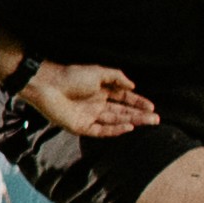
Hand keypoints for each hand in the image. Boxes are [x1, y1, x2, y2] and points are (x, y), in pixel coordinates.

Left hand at [22, 55, 161, 139]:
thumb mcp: (98, 72)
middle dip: (139, 115)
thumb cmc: (71, 75)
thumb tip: (133, 86)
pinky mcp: (81, 127)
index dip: (138, 102)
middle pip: (122, 111)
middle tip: (156, 119)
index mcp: (101, 90)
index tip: (152, 106)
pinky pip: (101, 130)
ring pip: (115, 120)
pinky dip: (115, 130)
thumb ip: (117, 77)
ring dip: (132, 121)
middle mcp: (97, 104)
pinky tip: (129, 127)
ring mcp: (89, 116)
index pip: (124, 98)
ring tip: (149, 122)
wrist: (48, 85)